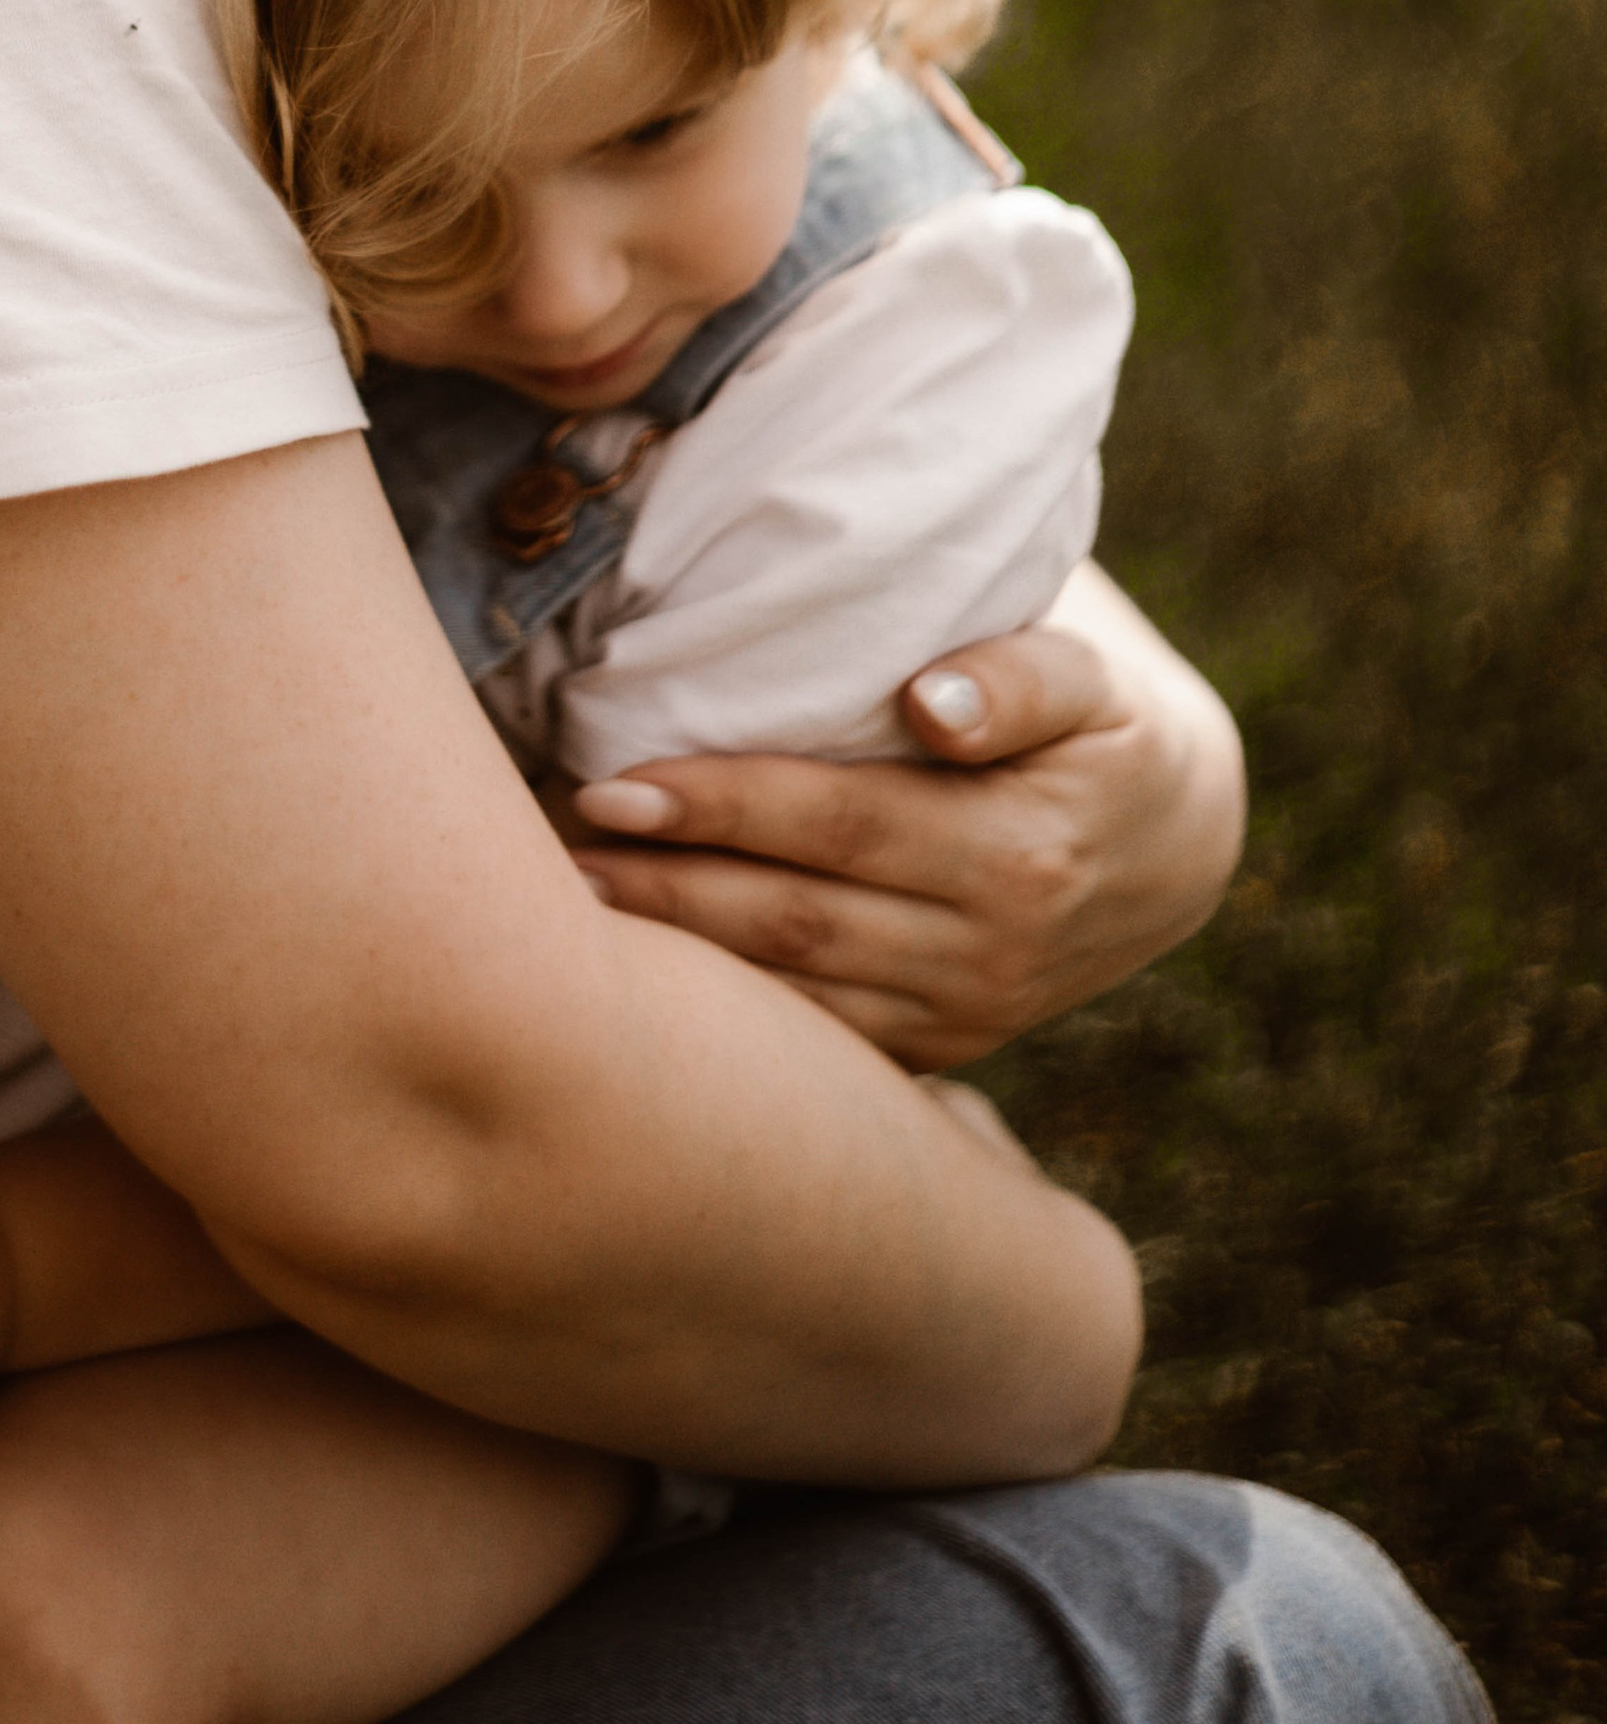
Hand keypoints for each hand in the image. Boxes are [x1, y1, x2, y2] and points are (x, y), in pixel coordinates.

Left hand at [564, 564, 1244, 1071]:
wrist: (1175, 843)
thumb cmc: (1101, 723)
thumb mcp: (1093, 674)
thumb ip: (1022, 675)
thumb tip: (932, 703)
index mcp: (1021, 850)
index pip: (839, 823)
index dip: (721, 804)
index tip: (612, 781)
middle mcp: (990, 951)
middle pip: (795, 919)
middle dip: (663, 887)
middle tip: (548, 850)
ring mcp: (965, 1015)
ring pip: (793, 993)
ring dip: (676, 955)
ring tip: (560, 906)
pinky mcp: (944, 1050)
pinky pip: (819, 1038)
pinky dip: (726, 1011)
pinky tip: (640, 977)